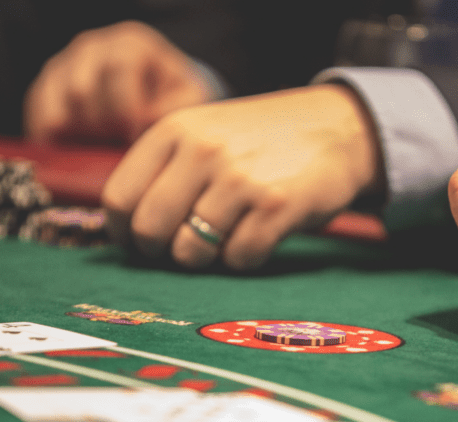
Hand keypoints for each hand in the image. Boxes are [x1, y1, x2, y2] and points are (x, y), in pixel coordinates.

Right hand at [24, 21, 214, 144]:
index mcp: (129, 45)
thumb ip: (174, 109)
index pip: (119, 68)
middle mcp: (91, 48)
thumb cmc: (169, 98)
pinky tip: (80, 149)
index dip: (127, 109)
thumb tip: (144, 123)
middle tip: (116, 144)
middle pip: (83, 89)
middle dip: (103, 126)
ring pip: (58, 107)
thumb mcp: (185, 99)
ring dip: (80, 135)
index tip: (134, 135)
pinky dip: (59, 141)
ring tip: (102, 144)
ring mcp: (62, 67)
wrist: (148, 97)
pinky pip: (41, 120)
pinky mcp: (43, 91)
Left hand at [102, 84, 381, 269]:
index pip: (119, 198)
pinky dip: (245, 259)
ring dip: (205, 259)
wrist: (337, 126)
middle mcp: (202, 150)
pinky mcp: (276, 206)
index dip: (125, 232)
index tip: (140, 242)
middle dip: (161, 252)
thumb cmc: (261, 141)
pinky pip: (239, 258)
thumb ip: (163, 170)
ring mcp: (240, 178)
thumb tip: (123, 232)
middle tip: (182, 248)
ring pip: (191, 251)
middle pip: (149, 230)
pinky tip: (257, 237)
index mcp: (175, 130)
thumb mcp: (204, 133)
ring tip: (224, 239)